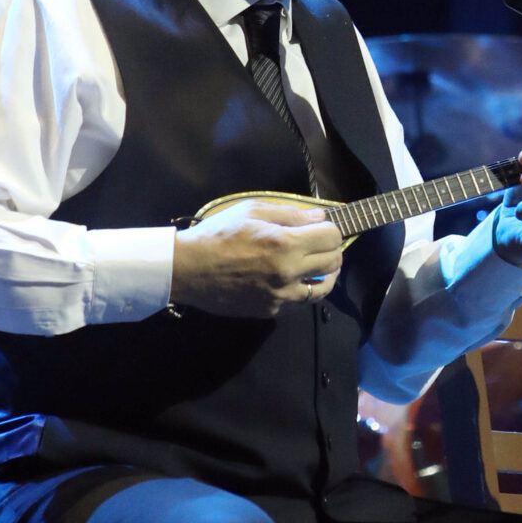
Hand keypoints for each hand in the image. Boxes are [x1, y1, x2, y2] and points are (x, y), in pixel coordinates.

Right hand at [170, 198, 342, 319]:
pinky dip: (298, 290)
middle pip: (334, 263)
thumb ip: (290, 213)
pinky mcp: (269, 311)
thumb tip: (320, 216)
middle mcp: (288, 274)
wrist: (188, 270)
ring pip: (322, 290)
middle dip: (331, 250)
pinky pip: (296, 302)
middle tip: (319, 244)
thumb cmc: (218, 234)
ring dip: (324, 275)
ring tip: (315, 266)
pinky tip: (288, 280)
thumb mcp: (252, 211)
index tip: (321, 227)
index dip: (330, 229)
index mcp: (285, 245)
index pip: (332, 238)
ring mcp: (280, 297)